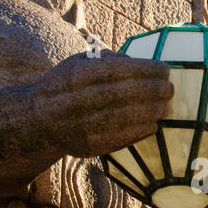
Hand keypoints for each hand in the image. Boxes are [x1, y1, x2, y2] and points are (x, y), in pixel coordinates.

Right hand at [34, 49, 172, 157]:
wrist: (37, 121)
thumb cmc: (64, 86)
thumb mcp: (76, 64)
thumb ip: (104, 60)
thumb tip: (136, 61)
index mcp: (74, 76)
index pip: (117, 71)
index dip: (145, 70)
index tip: (164, 68)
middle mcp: (76, 101)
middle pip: (122, 94)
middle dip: (152, 90)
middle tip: (169, 88)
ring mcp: (81, 126)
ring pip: (124, 118)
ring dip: (150, 111)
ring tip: (165, 105)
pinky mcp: (88, 147)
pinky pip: (120, 139)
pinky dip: (140, 131)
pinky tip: (153, 123)